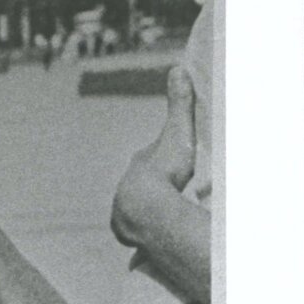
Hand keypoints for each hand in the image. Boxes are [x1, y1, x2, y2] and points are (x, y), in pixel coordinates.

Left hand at [113, 65, 198, 245]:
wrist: (144, 206)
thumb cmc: (164, 168)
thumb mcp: (177, 132)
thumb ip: (179, 104)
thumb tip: (177, 69)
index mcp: (141, 162)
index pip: (152, 157)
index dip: (164, 158)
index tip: (173, 162)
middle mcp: (127, 184)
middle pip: (143, 183)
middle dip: (153, 185)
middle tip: (168, 190)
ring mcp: (124, 207)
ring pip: (136, 206)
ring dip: (146, 209)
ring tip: (158, 215)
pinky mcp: (127, 230)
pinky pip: (136, 228)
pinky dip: (142, 229)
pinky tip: (147, 234)